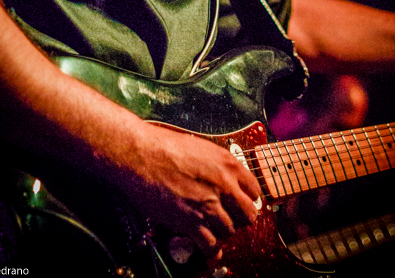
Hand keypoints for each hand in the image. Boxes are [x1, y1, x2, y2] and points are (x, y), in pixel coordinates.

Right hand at [116, 122, 260, 257]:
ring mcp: (208, 205)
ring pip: (231, 231)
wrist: (140, 154)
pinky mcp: (191, 222)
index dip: (247, 198)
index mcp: (228, 163)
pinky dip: (211, 249)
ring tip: (214, 228)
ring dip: (223, 231)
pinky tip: (208, 246)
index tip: (242, 202)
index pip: (254, 189)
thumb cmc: (164, 146)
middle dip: (241, 218)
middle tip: (231, 218)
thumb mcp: (201, 147)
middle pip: (248, 214)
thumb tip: (224, 177)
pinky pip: (211, 245)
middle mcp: (223, 185)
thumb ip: (217, 165)